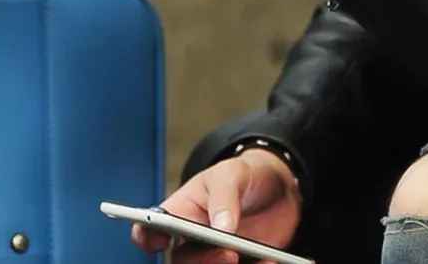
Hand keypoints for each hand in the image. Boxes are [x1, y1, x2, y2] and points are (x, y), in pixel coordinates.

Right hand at [130, 149, 302, 263]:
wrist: (280, 188)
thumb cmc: (244, 175)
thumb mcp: (233, 173)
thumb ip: (224, 196)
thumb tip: (221, 229)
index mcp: (180, 213)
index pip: (150, 230)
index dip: (147, 237)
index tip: (161, 240)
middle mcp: (192, 241)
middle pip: (183, 262)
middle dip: (204, 262)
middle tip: (230, 254)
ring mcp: (215, 257)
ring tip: (266, 261)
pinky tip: (278, 262)